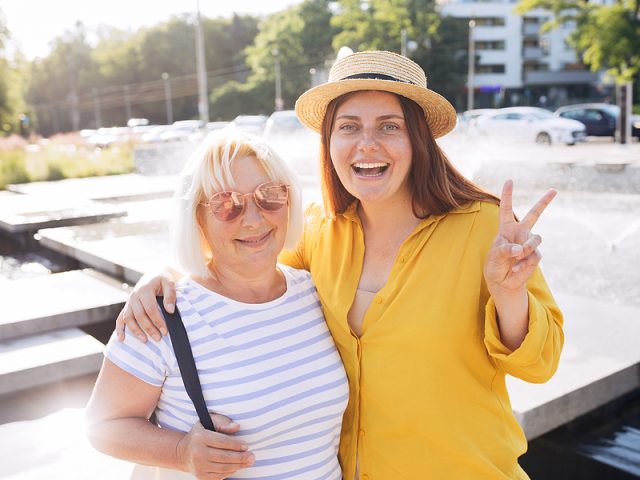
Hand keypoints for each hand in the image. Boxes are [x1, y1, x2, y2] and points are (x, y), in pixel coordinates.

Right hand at [116, 268, 175, 341]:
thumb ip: (170, 295)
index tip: (165, 331)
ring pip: (128, 318)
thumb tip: (170, 311)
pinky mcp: (127, 306)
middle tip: (158, 338)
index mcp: (144, 289)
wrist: (155, 273)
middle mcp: (134, 296)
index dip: (158, 321)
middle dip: (148, 328)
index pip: (151, 309)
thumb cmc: (164, 279)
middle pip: (139, 315)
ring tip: (145, 341)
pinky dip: (119, 329)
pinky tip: (122, 339)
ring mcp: (129, 301)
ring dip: (135, 331)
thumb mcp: (169, 283)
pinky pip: (120, 318)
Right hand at [177, 414, 254, 478]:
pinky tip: (237, 467)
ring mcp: (198, 466)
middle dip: (240, 457)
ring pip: (223, 468)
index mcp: (200, 437)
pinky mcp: (201, 476)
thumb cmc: (201, 434)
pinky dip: (230, 472)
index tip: (246, 445)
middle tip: (252, 456)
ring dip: (238, 466)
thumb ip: (223, 422)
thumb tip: (237, 427)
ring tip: (248, 462)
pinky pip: (219, 476)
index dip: (236, 444)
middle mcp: (197, 453)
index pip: (222, 442)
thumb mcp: (208, 422)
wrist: (183, 452)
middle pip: (224, 457)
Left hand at [484, 180, 556, 295]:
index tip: (509, 181)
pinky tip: (516, 268)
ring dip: (527, 248)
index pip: (507, 209)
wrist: (502, 282)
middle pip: (534, 214)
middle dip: (544, 202)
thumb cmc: (494, 266)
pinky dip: (524, 263)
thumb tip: (520, 249)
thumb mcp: (493, 256)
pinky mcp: (535, 256)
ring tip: (518, 256)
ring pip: (536, 239)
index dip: (508, 195)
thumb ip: (504, 250)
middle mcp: (520, 233)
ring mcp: (529, 243)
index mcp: (506, 228)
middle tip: (554, 190)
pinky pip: (534, 256)